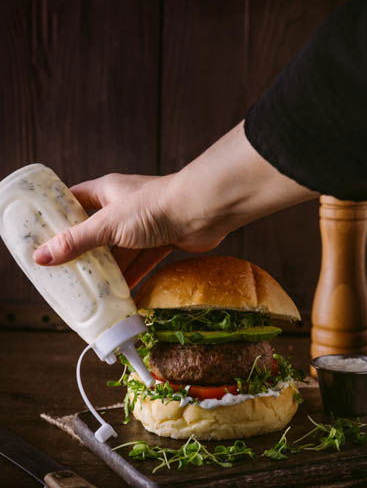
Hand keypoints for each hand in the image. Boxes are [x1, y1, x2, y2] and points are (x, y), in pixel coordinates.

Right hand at [32, 172, 230, 287]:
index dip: (58, 216)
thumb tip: (42, 257)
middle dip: (83, 252)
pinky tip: (122, 295)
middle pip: (96, 231)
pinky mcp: (162, 240)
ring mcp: (144, 225)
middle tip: (64, 272)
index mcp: (106, 192)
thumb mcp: (108, 225)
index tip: (41, 236)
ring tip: (89, 291)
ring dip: (108, 270)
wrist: (203, 210)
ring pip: (120, 250)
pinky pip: (142, 262)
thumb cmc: (154, 206)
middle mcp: (123, 206)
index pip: (74, 200)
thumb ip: (76, 241)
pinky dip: (133, 277)